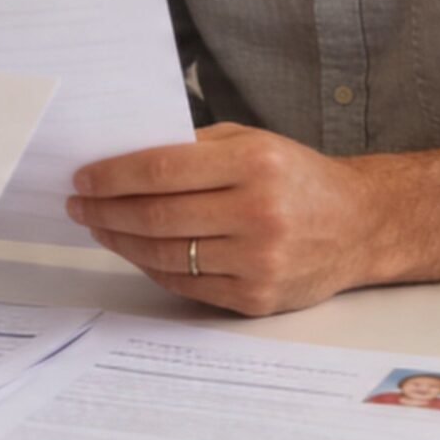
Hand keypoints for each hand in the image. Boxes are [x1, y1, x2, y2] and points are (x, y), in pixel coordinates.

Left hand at [68, 123, 380, 315]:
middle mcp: (258, 213)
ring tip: (99, 226)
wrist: (360, 225)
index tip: (83, 177)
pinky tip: (134, 250)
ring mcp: (258, 261)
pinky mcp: (256, 298)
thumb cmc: (298, 177)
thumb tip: (123, 160)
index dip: (113, 175)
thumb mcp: (253, 141)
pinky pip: (186, 284)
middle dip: (106, 210)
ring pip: (165, 254)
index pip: (162, 169)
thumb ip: (194, 147)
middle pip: (157, 216)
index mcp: (255, 164)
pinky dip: (152, 267)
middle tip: (79, 204)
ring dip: (121, 240)